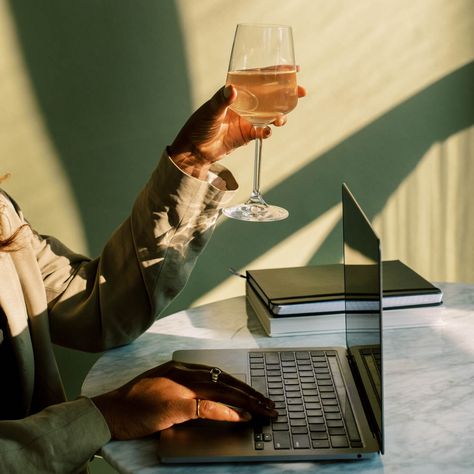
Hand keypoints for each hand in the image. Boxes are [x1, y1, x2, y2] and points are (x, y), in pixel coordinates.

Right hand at [92, 360, 276, 439]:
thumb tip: (207, 399)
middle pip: (226, 380)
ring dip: (247, 401)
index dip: (241, 384)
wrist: (111, 410)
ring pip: (223, 390)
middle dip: (251, 392)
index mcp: (182, 368)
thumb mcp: (162, 387)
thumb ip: (184, 388)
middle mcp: (184, 373)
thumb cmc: (135, 401)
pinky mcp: (176, 404)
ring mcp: (181, 387)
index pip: (220, 374)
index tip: (256, 394)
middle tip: (270, 403)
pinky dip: (227, 411)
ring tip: (264, 410)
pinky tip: (242, 417)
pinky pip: (208, 406)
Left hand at [168, 83, 305, 178]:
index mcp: (237, 92)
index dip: (277, 73)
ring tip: (281, 119)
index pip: (260, 78)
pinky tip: (268, 132)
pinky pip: (262, 132)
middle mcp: (245, 104)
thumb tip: (232, 90)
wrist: (194, 151)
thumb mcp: (210, 111)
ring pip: (270, 114)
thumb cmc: (198, 126)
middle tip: (301, 92)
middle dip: (287, 94)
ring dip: (280, 115)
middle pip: (271, 96)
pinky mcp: (247, 135)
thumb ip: (222, 100)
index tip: (293, 70)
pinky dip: (267, 132)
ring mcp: (247, 119)